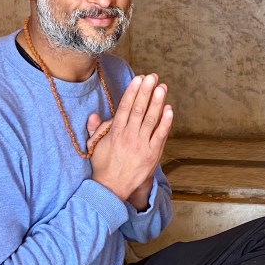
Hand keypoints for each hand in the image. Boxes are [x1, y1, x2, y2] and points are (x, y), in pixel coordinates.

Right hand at [89, 74, 172, 204]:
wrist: (112, 187)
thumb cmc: (104, 166)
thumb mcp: (95, 146)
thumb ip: (96, 129)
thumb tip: (94, 116)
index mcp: (115, 132)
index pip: (125, 107)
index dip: (133, 91)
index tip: (139, 79)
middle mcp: (129, 136)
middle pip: (139, 109)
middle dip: (146, 91)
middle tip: (153, 77)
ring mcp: (141, 144)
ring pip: (150, 119)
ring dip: (157, 102)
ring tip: (162, 87)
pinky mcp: (152, 154)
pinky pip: (160, 135)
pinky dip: (165, 122)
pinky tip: (169, 110)